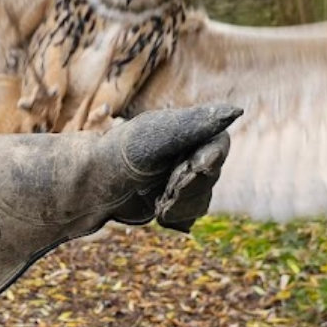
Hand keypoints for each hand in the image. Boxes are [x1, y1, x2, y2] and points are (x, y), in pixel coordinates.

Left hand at [99, 106, 239, 229]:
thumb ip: (193, 124)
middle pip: (211, 176)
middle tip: (164, 189)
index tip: (188, 169)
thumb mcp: (155, 135)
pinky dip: (174, 215)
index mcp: (189, 129)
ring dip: (179, 203)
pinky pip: (191, 215)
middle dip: (185, 186)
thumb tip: (236, 111)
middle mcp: (190, 151)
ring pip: (203, 199)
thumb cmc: (120, 153)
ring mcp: (184, 177)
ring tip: (155, 199)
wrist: (91, 185)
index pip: (218, 146)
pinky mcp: (175, 200)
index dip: (206, 162)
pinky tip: (155, 207)